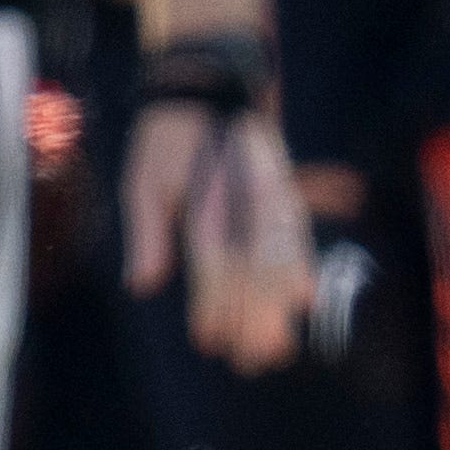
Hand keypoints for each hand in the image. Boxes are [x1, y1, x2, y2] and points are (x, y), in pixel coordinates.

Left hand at [121, 100, 308, 371]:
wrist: (210, 86)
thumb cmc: (167, 140)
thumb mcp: (142, 180)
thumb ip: (148, 234)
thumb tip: (142, 286)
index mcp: (206, 200)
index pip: (214, 265)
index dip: (214, 307)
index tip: (210, 343)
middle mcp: (244, 203)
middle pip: (254, 272)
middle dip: (253, 321)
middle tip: (249, 363)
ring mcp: (270, 198)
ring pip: (281, 260)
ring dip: (280, 307)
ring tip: (277, 348)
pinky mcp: (283, 194)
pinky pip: (297, 237)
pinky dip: (303, 267)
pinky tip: (306, 298)